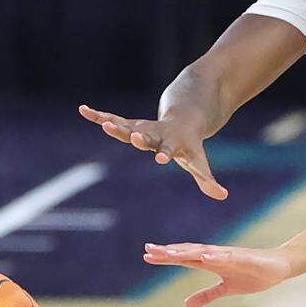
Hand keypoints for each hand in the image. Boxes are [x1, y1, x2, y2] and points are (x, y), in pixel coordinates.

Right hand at [79, 104, 227, 200]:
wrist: (185, 115)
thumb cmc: (190, 144)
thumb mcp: (198, 161)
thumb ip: (207, 179)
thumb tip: (222, 196)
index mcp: (173, 143)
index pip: (169, 150)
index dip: (165, 153)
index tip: (160, 159)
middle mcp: (156, 133)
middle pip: (147, 136)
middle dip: (140, 137)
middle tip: (133, 136)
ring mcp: (143, 127)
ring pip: (127, 126)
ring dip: (114, 125)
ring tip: (100, 123)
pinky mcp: (131, 123)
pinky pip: (113, 118)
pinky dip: (98, 115)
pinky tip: (83, 110)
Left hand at [142, 243, 292, 306]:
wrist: (280, 266)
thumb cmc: (253, 274)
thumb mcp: (226, 289)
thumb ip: (207, 295)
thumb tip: (185, 305)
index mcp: (212, 263)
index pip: (184, 259)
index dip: (166, 258)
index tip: (146, 255)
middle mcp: (217, 256)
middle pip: (189, 252)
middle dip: (169, 252)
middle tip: (148, 249)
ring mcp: (230, 255)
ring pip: (204, 252)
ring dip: (187, 252)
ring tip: (169, 253)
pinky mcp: (244, 258)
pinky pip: (228, 256)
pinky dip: (215, 256)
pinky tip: (204, 256)